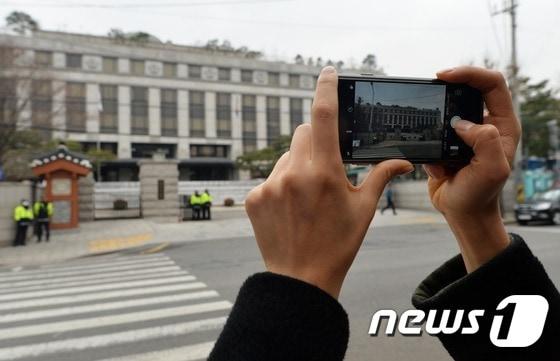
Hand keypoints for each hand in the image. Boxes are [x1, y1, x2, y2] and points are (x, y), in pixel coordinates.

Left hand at [245, 66, 412, 297]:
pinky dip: (282, 184)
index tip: (327, 72)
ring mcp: (269, 185)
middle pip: (303, 133)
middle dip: (316, 142)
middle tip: (326, 169)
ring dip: (298, 165)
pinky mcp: (253, 197)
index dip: (325, 88)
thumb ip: (381, 177)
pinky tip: (290, 208)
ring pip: (286, 156)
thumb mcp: (363, 209)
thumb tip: (403, 160)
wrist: (301, 277)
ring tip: (307, 197)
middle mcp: (294, 174)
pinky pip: (270, 177)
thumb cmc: (338, 244)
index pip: (323, 116)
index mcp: (325, 173)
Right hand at [424, 67, 520, 271]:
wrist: (462, 214)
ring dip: (435, 123)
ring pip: (445, 110)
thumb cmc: (481, 195)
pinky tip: (438, 167)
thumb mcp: (492, 170)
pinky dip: (428, 145)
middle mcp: (485, 125)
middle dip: (448, 91)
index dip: (469, 73)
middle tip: (431, 90)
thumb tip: (463, 123)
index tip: (444, 76)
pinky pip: (432, 132)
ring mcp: (464, 134)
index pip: (491, 84)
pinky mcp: (446, 143)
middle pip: (467, 89)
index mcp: (503, 125)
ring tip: (438, 148)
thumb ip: (486, 141)